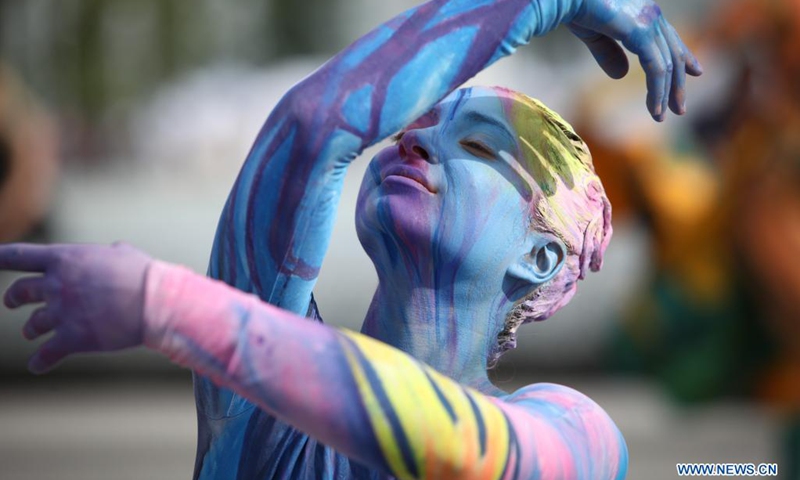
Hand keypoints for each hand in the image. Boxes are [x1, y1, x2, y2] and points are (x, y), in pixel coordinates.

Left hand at [0, 242, 152, 373]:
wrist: (156, 303)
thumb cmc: (145, 275)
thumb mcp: (123, 253)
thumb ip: (108, 254)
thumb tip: (112, 253)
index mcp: (65, 259)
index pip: (19, 256)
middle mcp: (56, 285)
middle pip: (20, 292)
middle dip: (13, 298)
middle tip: (11, 302)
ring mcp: (62, 313)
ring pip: (33, 324)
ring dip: (31, 328)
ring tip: (30, 332)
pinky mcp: (72, 339)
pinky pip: (46, 355)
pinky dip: (40, 362)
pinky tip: (36, 366)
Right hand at [567, 0, 702, 120]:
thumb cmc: (574, 8)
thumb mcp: (594, 35)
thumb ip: (608, 53)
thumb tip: (622, 76)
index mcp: (643, 11)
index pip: (669, 37)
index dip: (684, 56)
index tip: (695, 72)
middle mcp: (652, 14)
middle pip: (673, 53)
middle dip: (677, 83)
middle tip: (680, 108)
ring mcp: (649, 22)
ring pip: (667, 65)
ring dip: (666, 94)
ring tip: (662, 116)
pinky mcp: (641, 34)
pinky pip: (656, 69)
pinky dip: (658, 92)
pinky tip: (656, 110)